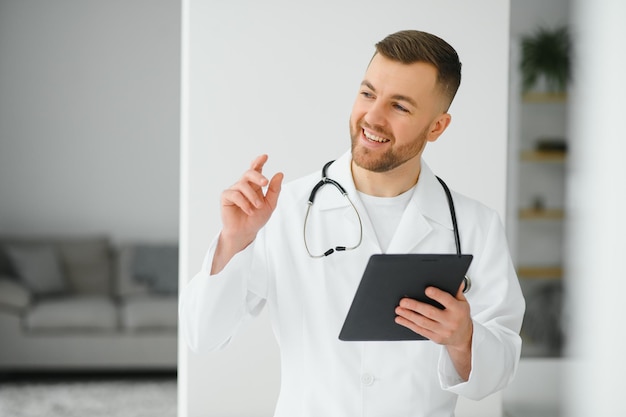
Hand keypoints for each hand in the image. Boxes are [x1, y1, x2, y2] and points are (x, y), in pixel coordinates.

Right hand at [212, 154, 282, 273]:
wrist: (246, 232)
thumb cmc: (256, 218)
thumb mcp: (270, 204)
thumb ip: (274, 190)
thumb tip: (279, 174)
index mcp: (255, 185)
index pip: (256, 169)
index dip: (259, 161)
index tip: (264, 156)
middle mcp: (244, 186)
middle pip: (249, 173)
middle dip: (258, 176)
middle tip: (265, 183)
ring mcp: (234, 190)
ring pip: (243, 185)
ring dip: (253, 196)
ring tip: (257, 207)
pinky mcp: (226, 198)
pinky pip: (234, 194)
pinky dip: (244, 202)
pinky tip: (249, 210)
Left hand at [395, 283, 472, 378]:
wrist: (464, 337)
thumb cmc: (461, 316)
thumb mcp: (463, 302)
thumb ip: (457, 291)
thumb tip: (456, 280)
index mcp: (458, 310)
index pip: (447, 301)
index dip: (437, 295)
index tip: (427, 289)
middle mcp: (451, 321)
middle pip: (430, 313)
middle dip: (415, 306)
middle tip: (403, 301)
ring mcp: (443, 331)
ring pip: (423, 322)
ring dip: (408, 315)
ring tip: (399, 309)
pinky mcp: (436, 338)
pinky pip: (420, 331)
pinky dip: (409, 324)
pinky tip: (401, 319)